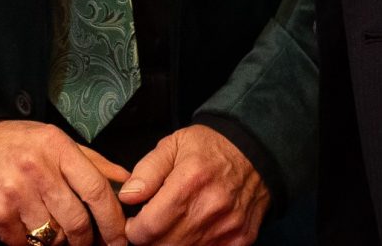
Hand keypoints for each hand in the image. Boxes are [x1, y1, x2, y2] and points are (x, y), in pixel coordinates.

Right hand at [0, 118, 132, 245]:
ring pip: (53, 237)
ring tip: (50, 227)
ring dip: (57, 241)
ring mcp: (15, 194)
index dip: (113, 220)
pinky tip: (24, 224)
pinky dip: (30, 241)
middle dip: (87, 240)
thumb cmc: (9, 143)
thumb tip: (126, 181)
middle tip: (87, 242)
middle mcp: (36, 169)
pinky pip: (26, 244)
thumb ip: (91, 161)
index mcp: (56, 147)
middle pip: (77, 221)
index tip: (121, 238)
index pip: (97, 190)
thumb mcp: (51, 139)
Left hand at [119, 124, 268, 245]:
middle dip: (151, 238)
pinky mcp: (240, 240)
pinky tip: (192, 230)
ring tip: (172, 224)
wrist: (255, 153)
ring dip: (171, 243)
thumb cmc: (210, 148)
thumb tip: (127, 196)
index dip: (134, 230)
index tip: (134, 222)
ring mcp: (228, 227)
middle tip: (153, 223)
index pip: (149, 228)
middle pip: (165, 245)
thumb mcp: (172, 145)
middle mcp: (211, 207)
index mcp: (190, 181)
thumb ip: (146, 171)